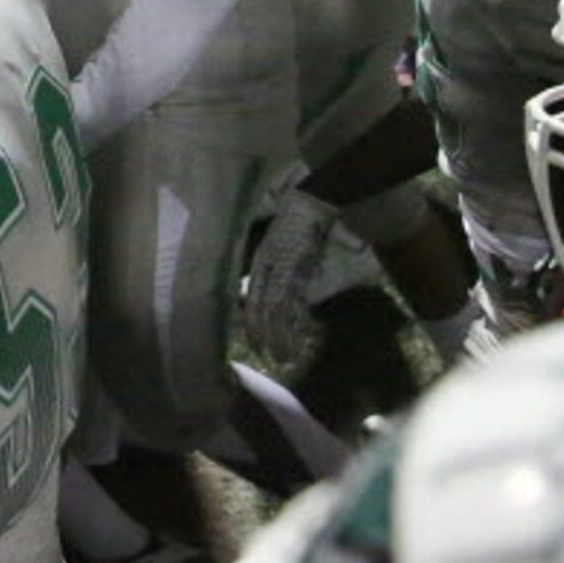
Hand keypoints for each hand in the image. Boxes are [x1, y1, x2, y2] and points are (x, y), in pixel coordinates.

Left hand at [240, 186, 341, 369]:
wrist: (311, 202)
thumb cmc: (298, 223)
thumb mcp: (282, 248)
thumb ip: (278, 270)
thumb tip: (282, 295)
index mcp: (261, 263)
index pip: (252, 301)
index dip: (252, 326)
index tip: (256, 347)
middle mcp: (266, 268)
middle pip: (258, 309)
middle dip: (261, 337)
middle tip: (268, 360)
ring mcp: (281, 269)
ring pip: (273, 311)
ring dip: (278, 337)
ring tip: (283, 359)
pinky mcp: (298, 269)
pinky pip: (292, 301)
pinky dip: (294, 322)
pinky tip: (298, 338)